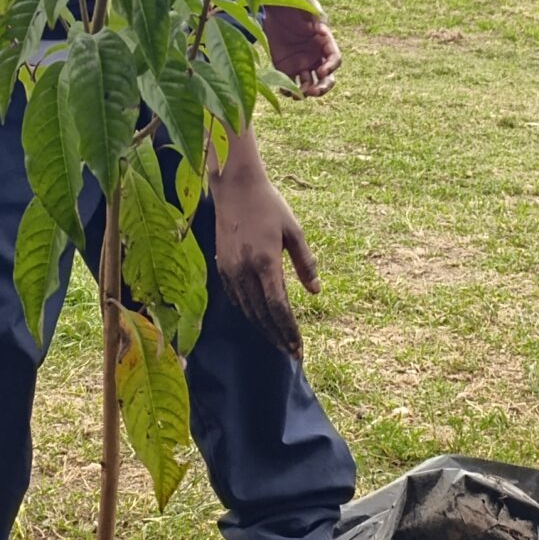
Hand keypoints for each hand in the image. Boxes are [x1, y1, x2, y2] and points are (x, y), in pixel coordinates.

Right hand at [214, 155, 319, 357]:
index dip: (289, 331)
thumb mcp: (294, 231)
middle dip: (278, 336)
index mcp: (265, 262)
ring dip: (263, 328)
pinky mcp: (222, 266)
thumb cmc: (269, 205)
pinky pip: (236, 298)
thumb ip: (305, 263)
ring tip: (278, 340)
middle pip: (262, 315)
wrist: (235, 187)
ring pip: (247, 310)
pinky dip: (249, 312)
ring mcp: (230, 269)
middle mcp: (245, 270)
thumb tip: (316, 291)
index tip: (299, 348)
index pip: (278, 308)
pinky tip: (259, 318)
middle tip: (292, 352)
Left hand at [263, 2, 340, 97]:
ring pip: (309, 84)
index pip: (335, 59)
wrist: (274, 5)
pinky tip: (284, 90)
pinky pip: (290, 83)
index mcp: (325, 43)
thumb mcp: (308, 5)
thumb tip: (322, 30)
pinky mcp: (285, 67)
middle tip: (314, 92)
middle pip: (326, 78)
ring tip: (298, 94)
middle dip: (323, 87)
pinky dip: (288, 90)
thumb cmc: (294, 3)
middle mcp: (316, 56)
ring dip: (306, 92)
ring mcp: (301, 63)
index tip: (320, 71)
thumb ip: (317, 16)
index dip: (331, 68)